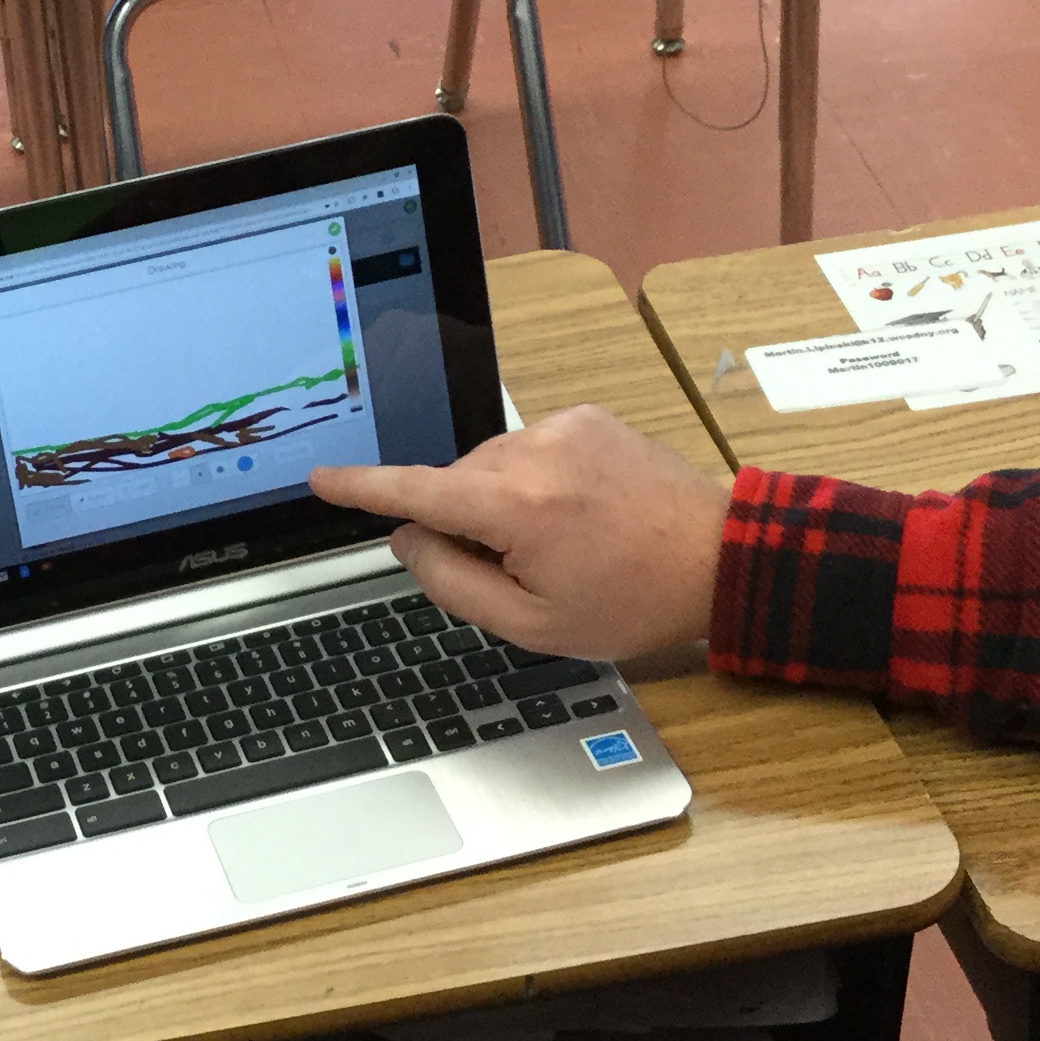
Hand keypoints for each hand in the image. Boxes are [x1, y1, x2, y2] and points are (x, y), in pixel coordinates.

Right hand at [308, 405, 733, 661]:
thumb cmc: (633, 600)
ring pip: (488, 467)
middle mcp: (532, 452)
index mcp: (515, 507)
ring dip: (500, 503)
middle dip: (466, 525)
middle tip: (522, 571)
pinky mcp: (584, 417)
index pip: (414, 491)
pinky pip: (528, 449)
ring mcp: (561, 427)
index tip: (321, 478)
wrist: (718, 558)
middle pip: (454, 485)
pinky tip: (575, 513)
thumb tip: (407, 540)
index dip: (360, 487)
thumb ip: (451, 583)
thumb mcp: (531, 624)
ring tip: (561, 544)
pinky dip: (532, 480)